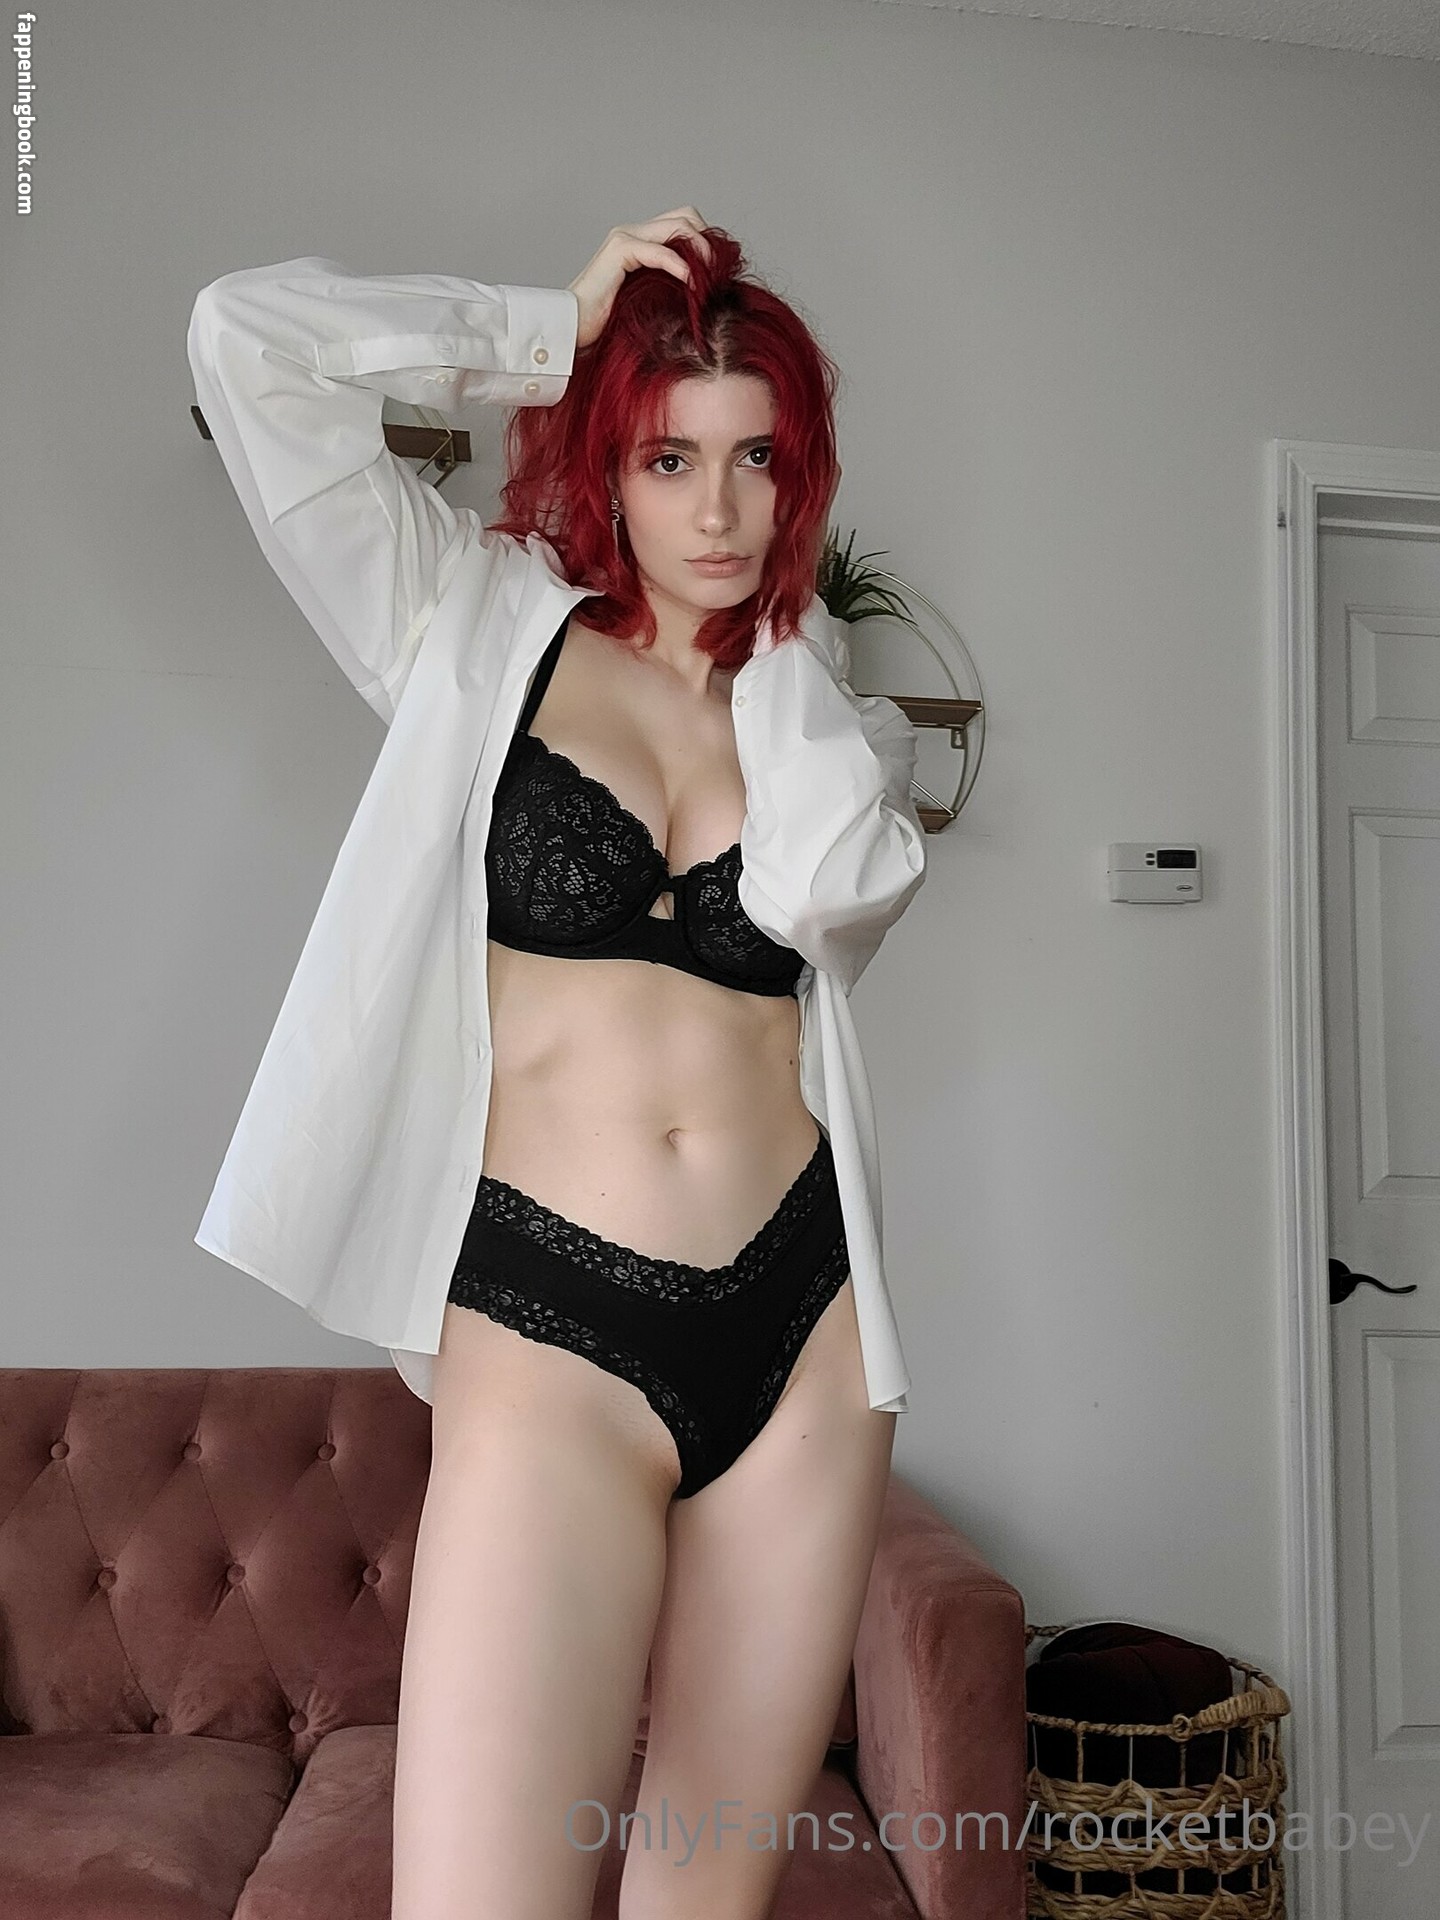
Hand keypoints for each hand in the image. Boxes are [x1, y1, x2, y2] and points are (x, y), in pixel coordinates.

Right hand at [568, 209, 713, 350]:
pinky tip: (691, 282)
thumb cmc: (607, 325)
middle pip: (686, 215)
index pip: (684, 223)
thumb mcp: (650, 304)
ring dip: (701, 249)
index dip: (705, 242)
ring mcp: (625, 238)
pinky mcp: (620, 250)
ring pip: (678, 225)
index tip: (719, 272)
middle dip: (707, 240)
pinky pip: (661, 250)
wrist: (571, 329)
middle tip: (719, 272)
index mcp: (641, 243)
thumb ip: (671, 290)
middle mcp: (634, 233)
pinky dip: (681, 265)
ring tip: (710, 278)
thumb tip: (706, 297)